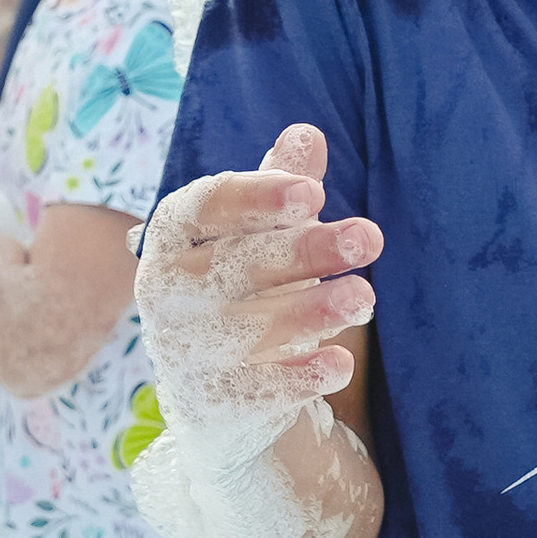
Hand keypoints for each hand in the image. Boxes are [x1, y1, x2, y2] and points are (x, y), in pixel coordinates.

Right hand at [136, 122, 384, 424]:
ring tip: (365, 297)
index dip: (257, 199)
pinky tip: (340, 364)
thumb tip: (306, 135)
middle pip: (234, 264)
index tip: (314, 194)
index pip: (205, 207)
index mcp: (172, 236)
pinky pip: (254, 391)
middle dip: (304, 251)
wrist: (217, 391)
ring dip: (308, 311)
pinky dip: (297, 377)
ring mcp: (184, 350)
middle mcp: (166, 291)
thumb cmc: (242, 286)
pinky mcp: (211, 402)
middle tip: (370, 238)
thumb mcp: (259, 233)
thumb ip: (280, 187)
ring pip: (246, 328)